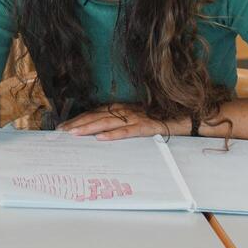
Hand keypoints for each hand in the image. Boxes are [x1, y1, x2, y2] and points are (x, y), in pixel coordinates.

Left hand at [58, 106, 187, 141]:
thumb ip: (120, 122)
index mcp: (122, 108)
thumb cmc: (159, 119)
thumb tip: (100, 131)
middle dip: (78, 124)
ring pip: (108, 122)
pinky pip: (128, 131)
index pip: (95, 112)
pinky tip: (101, 139)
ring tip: (74, 134)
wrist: (185, 117)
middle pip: (97, 116)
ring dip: (89, 128)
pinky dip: (114, 135)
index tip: (64, 126)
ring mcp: (135, 118)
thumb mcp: (136, 118)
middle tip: (62, 132)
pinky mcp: (146, 127)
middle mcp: (126, 111)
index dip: (79, 119)